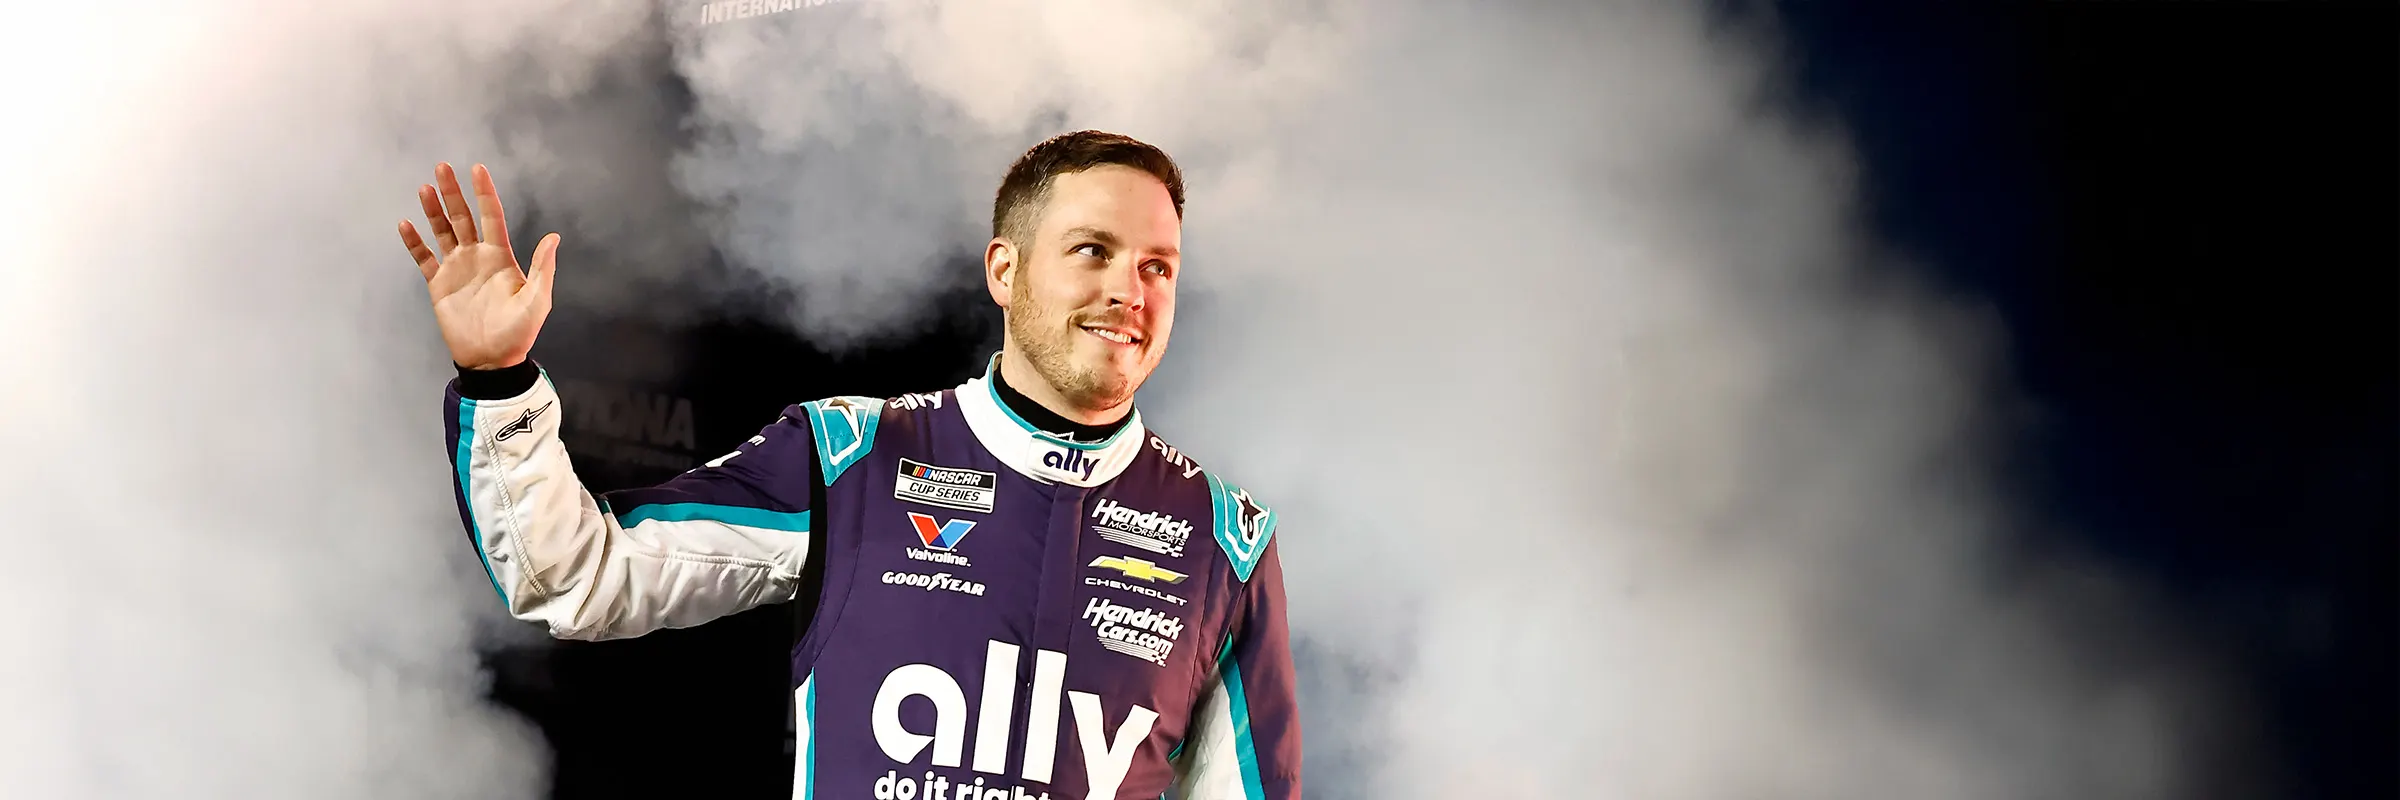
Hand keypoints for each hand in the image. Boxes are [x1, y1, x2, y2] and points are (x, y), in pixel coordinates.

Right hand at [399, 162, 560, 370]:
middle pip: (463, 217)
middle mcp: (477, 257)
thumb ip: (542, 268)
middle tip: (442, 167)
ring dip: (433, 211)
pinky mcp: (439, 285)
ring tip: (424, 188)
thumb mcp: (537, 300)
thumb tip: (554, 237)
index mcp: (500, 257)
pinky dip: (414, 243)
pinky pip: (424, 259)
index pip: (492, 217)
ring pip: (442, 232)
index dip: (485, 193)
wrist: (492, 359)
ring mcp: (456, 269)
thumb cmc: (519, 332)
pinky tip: (406, 224)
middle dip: (453, 193)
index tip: (477, 169)